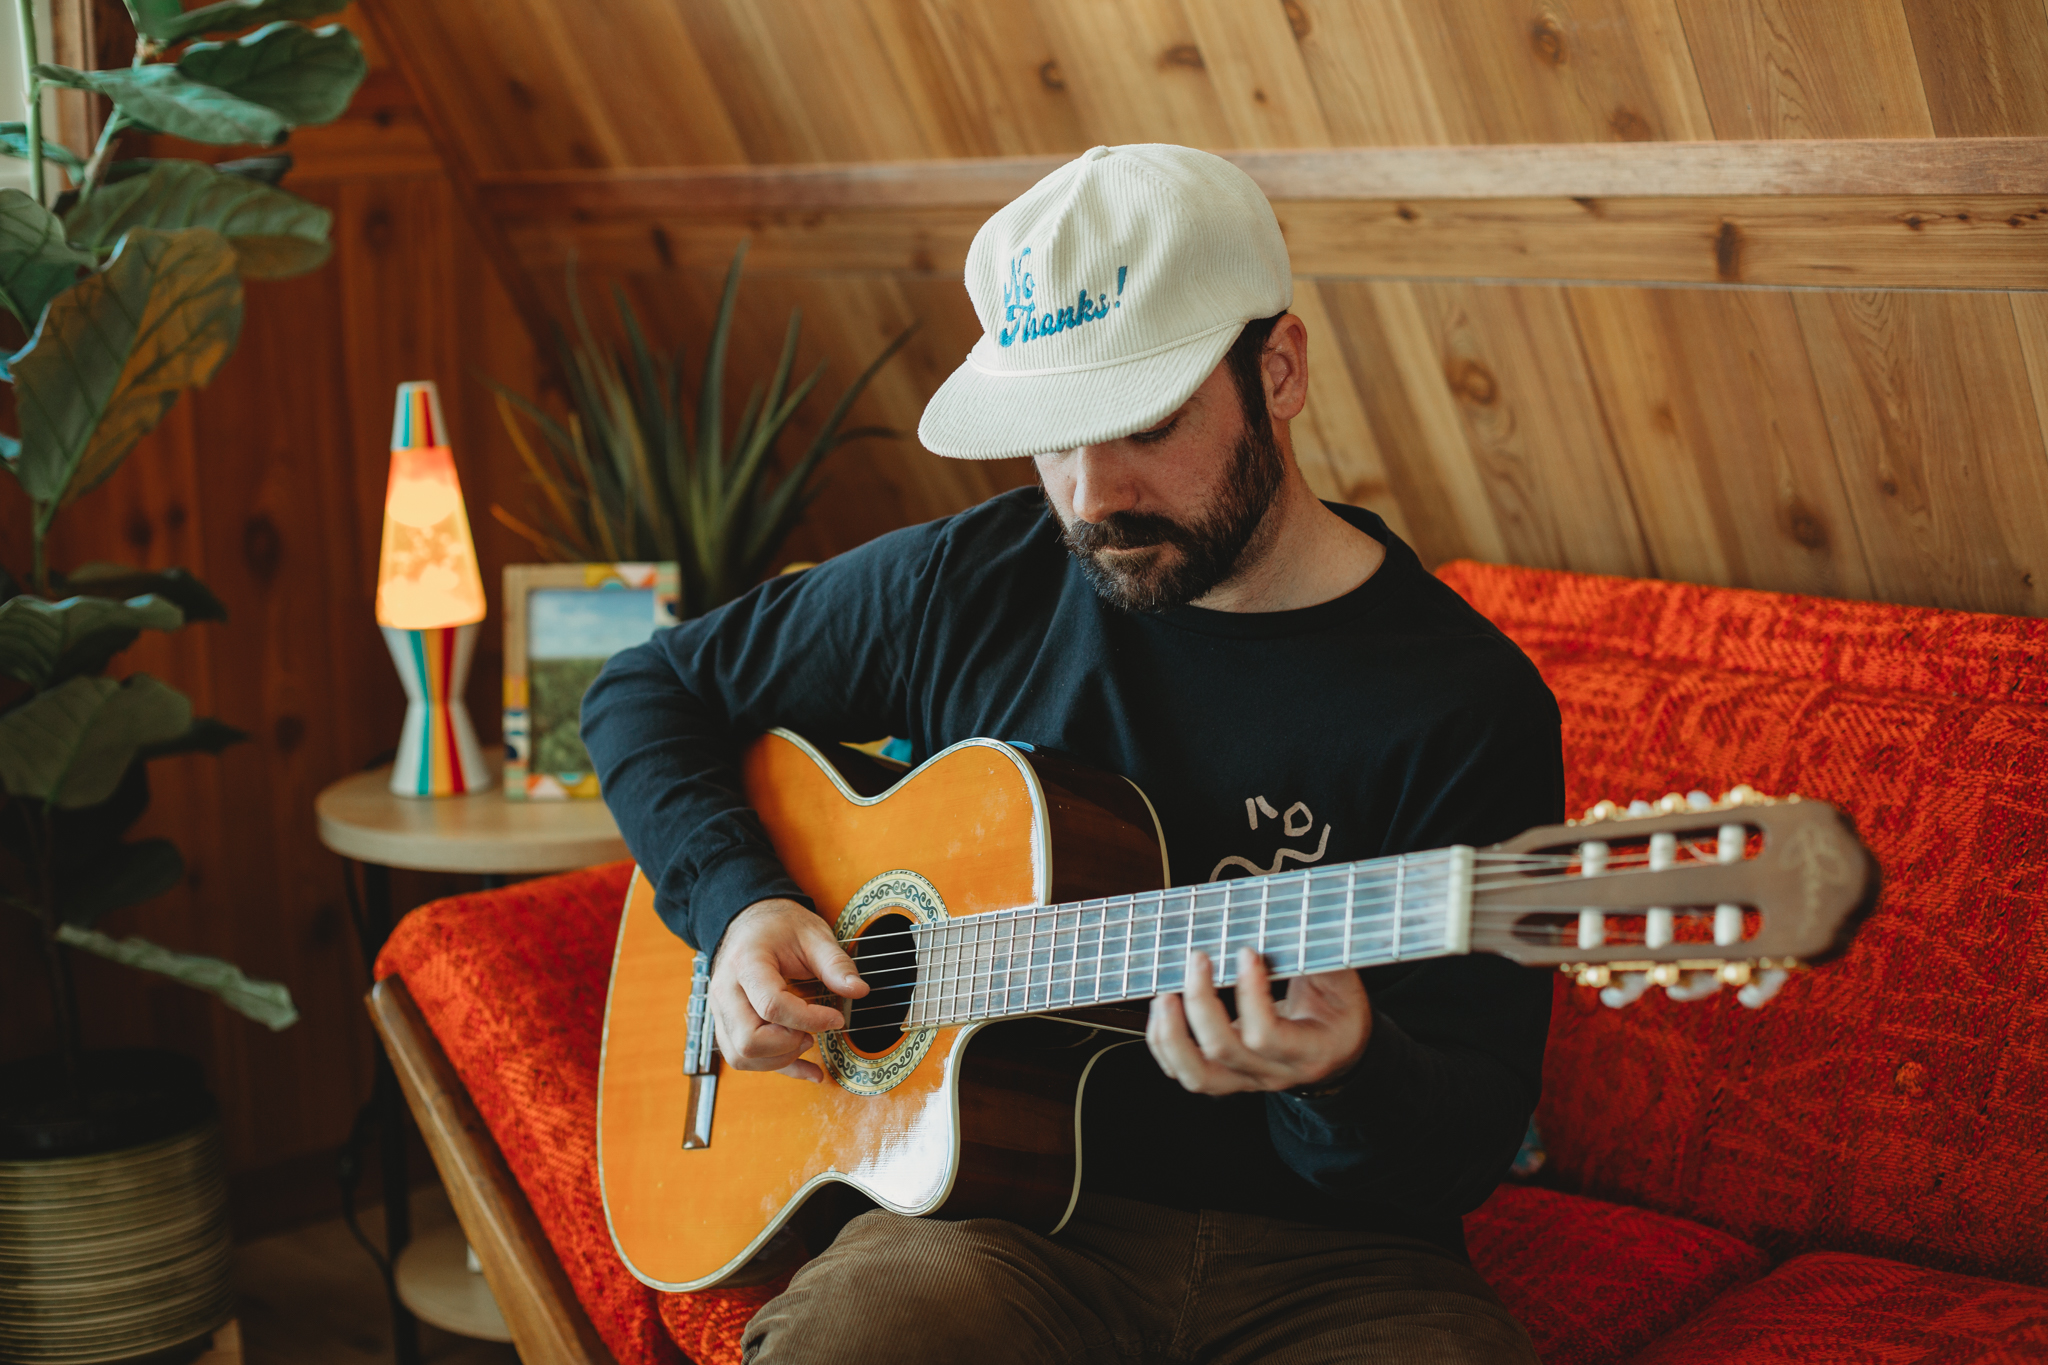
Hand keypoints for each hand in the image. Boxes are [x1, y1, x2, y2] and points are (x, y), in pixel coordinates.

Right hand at [709, 898, 867, 1081]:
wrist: (750, 922)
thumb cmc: (779, 927)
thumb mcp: (814, 935)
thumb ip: (835, 963)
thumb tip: (859, 990)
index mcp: (746, 963)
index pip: (772, 1006)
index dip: (809, 1019)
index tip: (836, 1019)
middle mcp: (725, 990)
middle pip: (749, 1039)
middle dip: (789, 1044)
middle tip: (814, 1031)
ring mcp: (720, 1009)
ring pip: (741, 1055)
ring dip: (780, 1059)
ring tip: (806, 1040)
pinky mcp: (726, 1023)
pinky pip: (742, 1058)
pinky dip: (776, 1068)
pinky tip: (808, 1070)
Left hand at [1147, 948, 1370, 1094]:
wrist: (1338, 1051)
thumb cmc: (1339, 1013)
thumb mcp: (1343, 984)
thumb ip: (1320, 958)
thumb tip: (1295, 922)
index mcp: (1308, 1052)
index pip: (1266, 1035)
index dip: (1250, 994)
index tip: (1246, 953)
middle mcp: (1274, 1073)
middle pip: (1224, 1050)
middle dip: (1200, 1002)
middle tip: (1198, 959)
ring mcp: (1246, 1079)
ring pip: (1197, 1075)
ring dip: (1171, 1035)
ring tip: (1165, 996)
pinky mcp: (1226, 1077)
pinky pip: (1185, 1072)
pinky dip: (1163, 1045)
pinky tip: (1163, 1012)